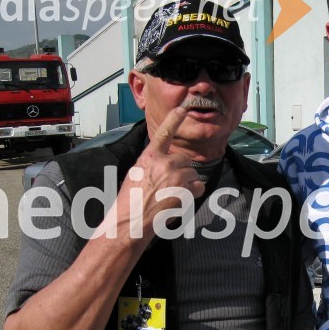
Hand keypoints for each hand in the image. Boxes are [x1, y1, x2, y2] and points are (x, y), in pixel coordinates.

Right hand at [114, 107, 205, 236]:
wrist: (131, 220)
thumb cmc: (130, 200)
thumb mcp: (136, 173)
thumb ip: (152, 163)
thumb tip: (166, 162)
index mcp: (149, 156)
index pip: (164, 133)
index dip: (174, 119)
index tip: (182, 108)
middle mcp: (164, 162)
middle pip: (184, 160)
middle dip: (181, 171)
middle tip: (168, 186)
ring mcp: (176, 176)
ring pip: (192, 174)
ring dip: (187, 183)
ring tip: (170, 195)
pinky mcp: (184, 190)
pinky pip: (198, 187)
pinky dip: (193, 194)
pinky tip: (179, 200)